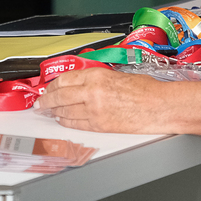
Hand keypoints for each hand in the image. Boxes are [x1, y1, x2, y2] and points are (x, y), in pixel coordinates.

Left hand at [36, 69, 165, 133]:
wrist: (160, 106)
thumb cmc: (146, 90)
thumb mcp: (117, 75)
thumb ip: (97, 79)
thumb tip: (82, 84)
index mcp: (96, 75)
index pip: (64, 79)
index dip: (52, 85)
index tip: (48, 88)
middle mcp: (91, 92)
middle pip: (59, 96)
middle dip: (46, 101)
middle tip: (40, 103)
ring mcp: (94, 110)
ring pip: (65, 111)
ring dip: (54, 112)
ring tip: (49, 112)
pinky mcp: (99, 125)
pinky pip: (76, 124)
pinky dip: (66, 122)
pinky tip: (63, 120)